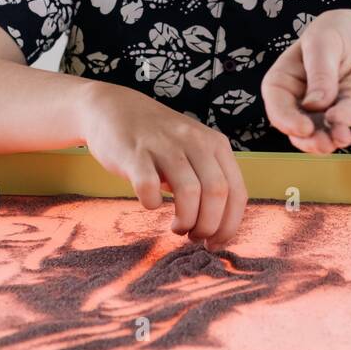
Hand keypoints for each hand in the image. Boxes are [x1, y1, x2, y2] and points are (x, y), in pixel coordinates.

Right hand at [79, 82, 247, 249]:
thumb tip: (220, 225)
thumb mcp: (194, 148)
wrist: (113, 107)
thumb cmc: (158, 138)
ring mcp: (164, 145)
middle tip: (193, 236)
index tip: (216, 242)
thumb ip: (210, 176)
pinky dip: (151, 203)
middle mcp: (195, 141)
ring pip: (189, 192)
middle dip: (208, 226)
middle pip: (217, 193)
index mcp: (216, 143)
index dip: (230, 224)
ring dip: (185, 221)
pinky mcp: (134, 153)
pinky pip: (149, 187)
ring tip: (176, 227)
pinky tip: (150, 203)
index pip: (237, 191)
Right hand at [261, 9, 350, 152]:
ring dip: (323, 143)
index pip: (276, 102)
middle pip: (293, 126)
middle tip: (321, 143)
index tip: (302, 127)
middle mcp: (300, 100)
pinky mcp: (345, 115)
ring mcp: (323, 111)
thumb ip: (320, 71)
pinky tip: (345, 133)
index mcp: (284, 78)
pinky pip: (340, 129)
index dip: (285, 118)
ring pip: (314, 136)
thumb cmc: (339, 31)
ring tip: (338, 139)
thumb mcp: (325, 40)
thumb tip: (315, 104)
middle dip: (305, 139)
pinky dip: (342, 134)